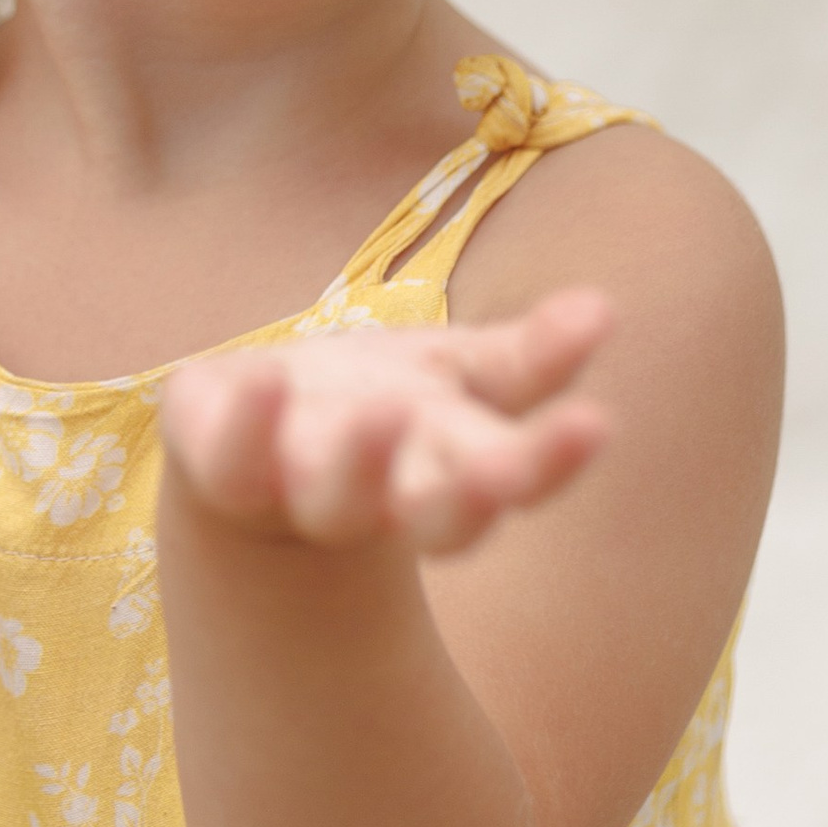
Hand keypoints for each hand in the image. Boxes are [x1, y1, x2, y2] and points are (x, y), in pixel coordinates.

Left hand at [160, 293, 611, 559]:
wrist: (247, 427)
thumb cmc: (374, 399)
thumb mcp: (455, 373)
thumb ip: (528, 358)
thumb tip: (603, 308)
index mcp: (448, 472)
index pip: (512, 479)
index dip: (550, 462)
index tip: (594, 423)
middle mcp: (380, 498)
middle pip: (437, 518)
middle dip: (468, 496)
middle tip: (498, 466)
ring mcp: (300, 486)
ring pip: (336, 500)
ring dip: (361, 462)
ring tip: (384, 410)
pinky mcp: (223, 468)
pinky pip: (232, 461)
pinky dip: (250, 422)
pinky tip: (264, 376)